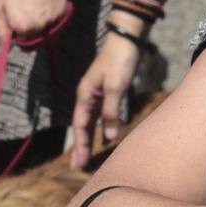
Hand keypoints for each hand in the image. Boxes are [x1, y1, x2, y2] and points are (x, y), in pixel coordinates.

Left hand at [0, 0, 67, 42]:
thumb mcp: (1, 4)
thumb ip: (2, 27)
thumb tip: (4, 44)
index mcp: (21, 26)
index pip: (24, 44)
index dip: (21, 36)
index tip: (20, 27)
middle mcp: (39, 26)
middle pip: (38, 40)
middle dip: (33, 32)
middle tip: (28, 13)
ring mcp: (53, 20)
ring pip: (49, 31)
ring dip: (43, 23)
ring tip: (36, 4)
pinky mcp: (63, 12)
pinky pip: (58, 21)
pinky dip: (52, 15)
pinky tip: (45, 0)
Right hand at [71, 28, 142, 168]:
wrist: (127, 39)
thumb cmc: (119, 61)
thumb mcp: (115, 87)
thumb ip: (111, 112)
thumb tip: (108, 137)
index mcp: (85, 95)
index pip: (81, 126)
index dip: (80, 145)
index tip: (78, 164)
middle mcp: (88, 96)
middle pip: (83, 126)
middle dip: (81, 146)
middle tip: (79, 167)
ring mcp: (98, 93)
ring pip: (92, 121)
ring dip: (90, 138)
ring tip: (88, 155)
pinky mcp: (109, 91)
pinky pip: (102, 114)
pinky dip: (101, 127)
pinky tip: (105, 136)